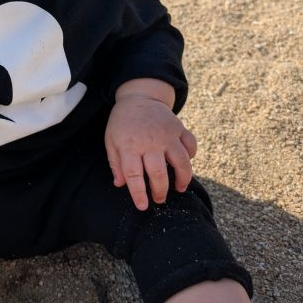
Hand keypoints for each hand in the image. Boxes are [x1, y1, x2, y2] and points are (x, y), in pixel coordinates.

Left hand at [105, 80, 196, 211]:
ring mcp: (167, 134)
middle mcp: (150, 141)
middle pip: (158, 172)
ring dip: (182, 179)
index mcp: (129, 145)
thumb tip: (120, 184)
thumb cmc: (122, 122)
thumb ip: (115, 163)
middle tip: (159, 199)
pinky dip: (191, 156)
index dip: (138, 193)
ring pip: (181, 161)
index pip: (134, 175)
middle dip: (160, 191)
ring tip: (179, 188)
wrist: (139, 96)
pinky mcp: (179, 128)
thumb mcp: (111, 140)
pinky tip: (185, 164)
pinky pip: (190, 145)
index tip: (143, 206)